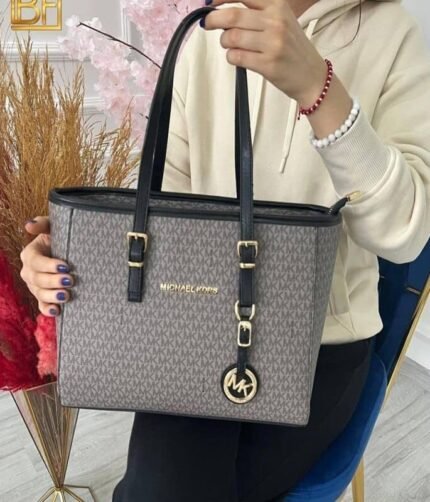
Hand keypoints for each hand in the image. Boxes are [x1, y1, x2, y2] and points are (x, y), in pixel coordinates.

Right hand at [19, 217, 73, 316]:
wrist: (71, 251)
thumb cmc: (62, 237)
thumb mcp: (54, 227)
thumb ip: (43, 223)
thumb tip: (29, 225)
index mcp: (30, 253)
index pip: (35, 261)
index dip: (49, 265)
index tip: (66, 266)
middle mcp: (29, 271)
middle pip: (37, 279)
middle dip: (53, 281)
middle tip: (70, 281)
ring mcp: (35, 285)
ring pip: (39, 293)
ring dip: (51, 296)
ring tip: (66, 296)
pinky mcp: (43, 297)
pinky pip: (41, 305)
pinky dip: (48, 309)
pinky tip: (57, 311)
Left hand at [203, 0, 326, 105]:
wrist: (311, 76)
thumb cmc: (292, 49)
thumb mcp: (281, 20)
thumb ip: (256, 13)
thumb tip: (222, 10)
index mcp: (278, 5)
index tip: (208, 3)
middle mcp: (276, 21)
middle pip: (232, 16)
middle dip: (213, 20)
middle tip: (207, 24)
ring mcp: (272, 43)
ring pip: (232, 38)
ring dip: (225, 42)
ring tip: (231, 45)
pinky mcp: (267, 64)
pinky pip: (236, 57)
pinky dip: (231, 57)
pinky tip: (238, 58)